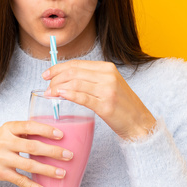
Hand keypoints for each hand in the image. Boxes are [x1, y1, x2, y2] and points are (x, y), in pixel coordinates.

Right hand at [0, 120, 73, 186]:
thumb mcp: (5, 133)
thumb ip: (24, 133)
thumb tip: (52, 134)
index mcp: (8, 128)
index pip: (29, 126)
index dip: (46, 130)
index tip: (61, 135)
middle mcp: (4, 142)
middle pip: (33, 147)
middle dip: (53, 152)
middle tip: (69, 155)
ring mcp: (1, 158)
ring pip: (29, 165)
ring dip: (48, 170)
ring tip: (63, 173)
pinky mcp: (0, 172)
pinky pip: (20, 180)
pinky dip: (33, 186)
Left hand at [42, 60, 156, 140]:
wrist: (139, 123)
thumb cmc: (122, 106)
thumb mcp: (109, 86)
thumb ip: (91, 80)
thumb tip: (65, 79)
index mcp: (108, 68)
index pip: (77, 64)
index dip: (58, 68)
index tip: (47, 74)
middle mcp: (108, 76)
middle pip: (74, 71)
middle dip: (55, 77)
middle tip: (46, 85)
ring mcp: (108, 90)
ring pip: (75, 83)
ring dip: (58, 87)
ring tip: (49, 93)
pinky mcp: (106, 105)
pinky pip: (82, 97)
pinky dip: (67, 94)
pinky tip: (58, 95)